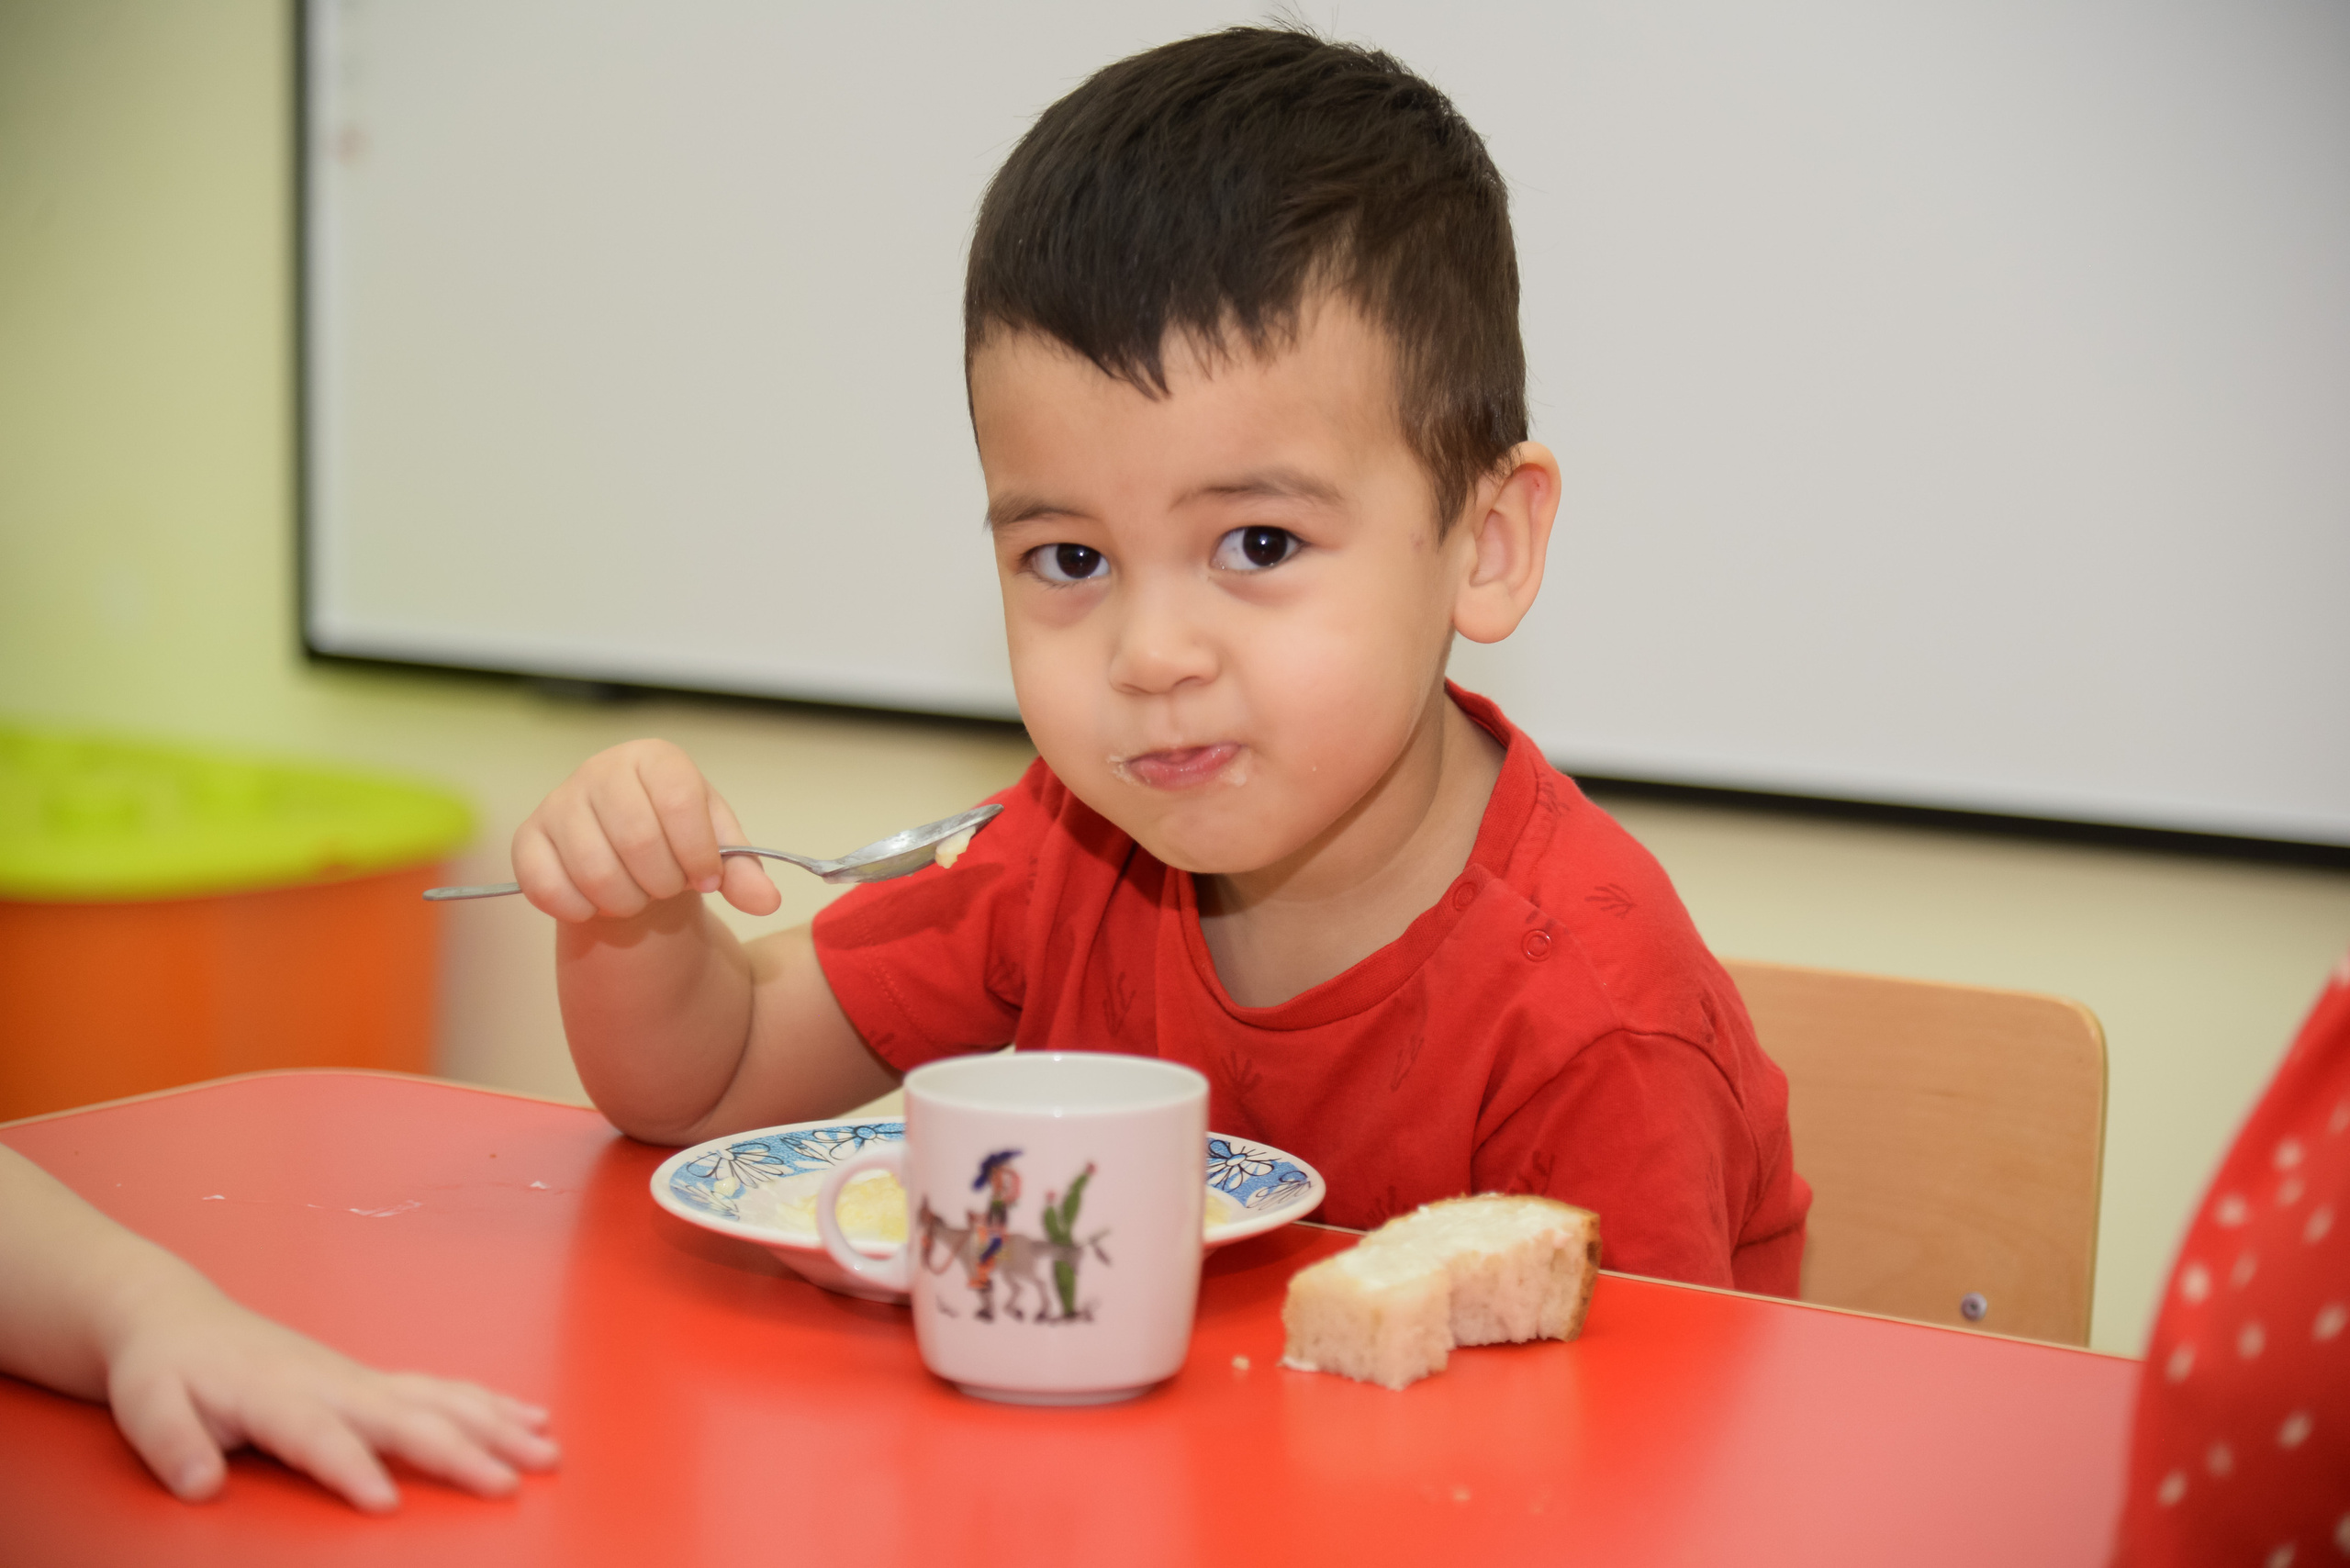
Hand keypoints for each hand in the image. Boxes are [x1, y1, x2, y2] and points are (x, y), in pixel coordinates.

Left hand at [102, 1274, 557, 1511]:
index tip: (385, 1504)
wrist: (182, 1319)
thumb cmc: (167, 1369)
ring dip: (497, 1425)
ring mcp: (361, 1378)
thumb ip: (173, 1445)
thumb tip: (201, 1486)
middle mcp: (333, 1383)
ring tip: (548, 1450)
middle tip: (512, 1483)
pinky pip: (443, 1390)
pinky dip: (491, 1402)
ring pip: (441, 1400)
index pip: (320, 1436)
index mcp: (277, 1394)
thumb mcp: (146, 1405)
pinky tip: (530, 1417)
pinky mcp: (374, 1380)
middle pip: (407, 1418)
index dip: (351, 1469)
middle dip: (464, 1450)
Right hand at [513, 739, 780, 921]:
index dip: (699, 852)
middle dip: (663, 882)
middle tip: (668, 888)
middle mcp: (601, 770)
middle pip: (638, 838)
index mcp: (655, 759)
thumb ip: (743, 871)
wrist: (627, 850)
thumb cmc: (676, 839)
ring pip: (594, 870)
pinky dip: (580, 910)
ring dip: (626, 901)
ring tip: (637, 895)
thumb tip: (766, 900)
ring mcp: (558, 802)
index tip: (707, 877)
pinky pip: (548, 887)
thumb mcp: (716, 846)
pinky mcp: (528, 839)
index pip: (679, 800)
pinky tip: (597, 903)